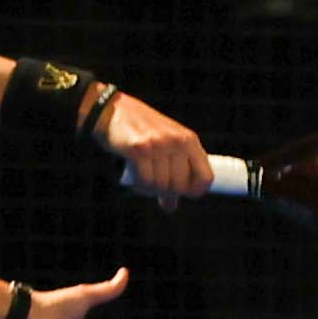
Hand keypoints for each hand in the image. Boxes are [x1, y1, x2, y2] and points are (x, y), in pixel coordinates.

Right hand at [98, 89, 210, 204]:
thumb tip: (171, 207)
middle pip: (180, 186)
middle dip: (165, 192)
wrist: (112, 111)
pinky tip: (134, 180)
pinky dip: (139, 186)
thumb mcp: (164, 146)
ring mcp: (159, 145)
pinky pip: (144, 182)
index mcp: (189, 140)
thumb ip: (173, 172)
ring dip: (149, 189)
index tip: (181, 194)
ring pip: (161, 186)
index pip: (206, 177)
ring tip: (141, 180)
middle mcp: (177, 141)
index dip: (194, 192)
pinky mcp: (139, 150)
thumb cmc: (140, 130)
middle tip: (153, 186)